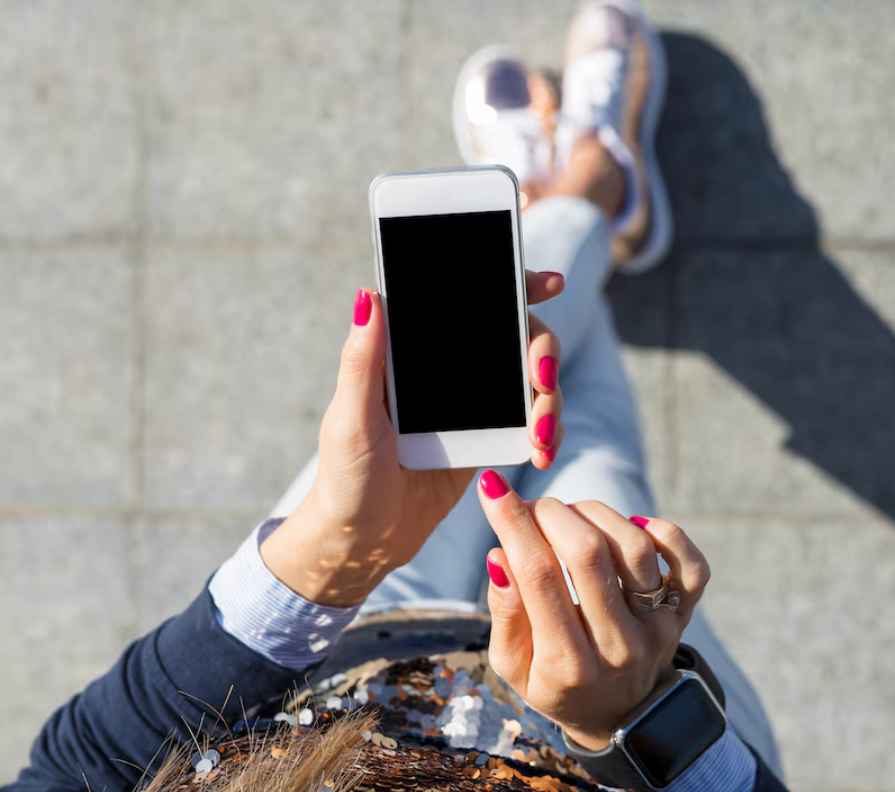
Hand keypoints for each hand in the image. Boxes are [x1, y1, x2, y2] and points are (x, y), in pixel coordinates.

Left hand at [260, 271, 565, 606]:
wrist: (363, 539)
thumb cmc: (345, 477)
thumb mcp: (351, 419)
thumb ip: (362, 361)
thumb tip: (370, 295)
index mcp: (411, 351)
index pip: (466, 302)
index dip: (511, 285)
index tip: (549, 283)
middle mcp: (446, 367)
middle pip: (513, 335)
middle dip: (542, 350)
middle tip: (542, 378)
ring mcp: (471, 402)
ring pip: (530, 379)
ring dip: (549, 398)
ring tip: (542, 435)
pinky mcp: (486, 437)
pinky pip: (529, 421)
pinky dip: (545, 431)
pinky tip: (542, 451)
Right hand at [476, 471, 710, 749]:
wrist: (618, 718)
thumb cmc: (555, 682)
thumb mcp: (512, 665)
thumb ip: (505, 612)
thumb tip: (500, 555)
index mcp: (566, 663)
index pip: (538, 575)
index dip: (512, 522)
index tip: (492, 486)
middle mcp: (618, 646)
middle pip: (588, 553)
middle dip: (551, 513)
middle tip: (534, 508)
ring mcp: (657, 630)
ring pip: (635, 548)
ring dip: (596, 514)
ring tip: (572, 517)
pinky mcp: (684, 615)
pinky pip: (691, 564)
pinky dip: (664, 532)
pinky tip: (632, 525)